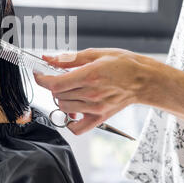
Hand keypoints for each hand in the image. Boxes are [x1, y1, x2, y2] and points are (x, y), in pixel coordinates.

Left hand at [34, 48, 153, 134]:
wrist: (144, 80)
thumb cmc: (123, 64)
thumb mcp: (95, 54)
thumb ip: (68, 58)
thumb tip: (48, 58)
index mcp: (89, 76)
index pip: (55, 83)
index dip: (42, 79)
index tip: (39, 74)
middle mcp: (91, 94)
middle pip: (57, 95)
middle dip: (54, 85)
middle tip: (61, 77)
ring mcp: (95, 108)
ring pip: (64, 108)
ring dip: (61, 98)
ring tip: (70, 90)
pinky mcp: (100, 118)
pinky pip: (77, 129)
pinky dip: (70, 121)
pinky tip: (73, 110)